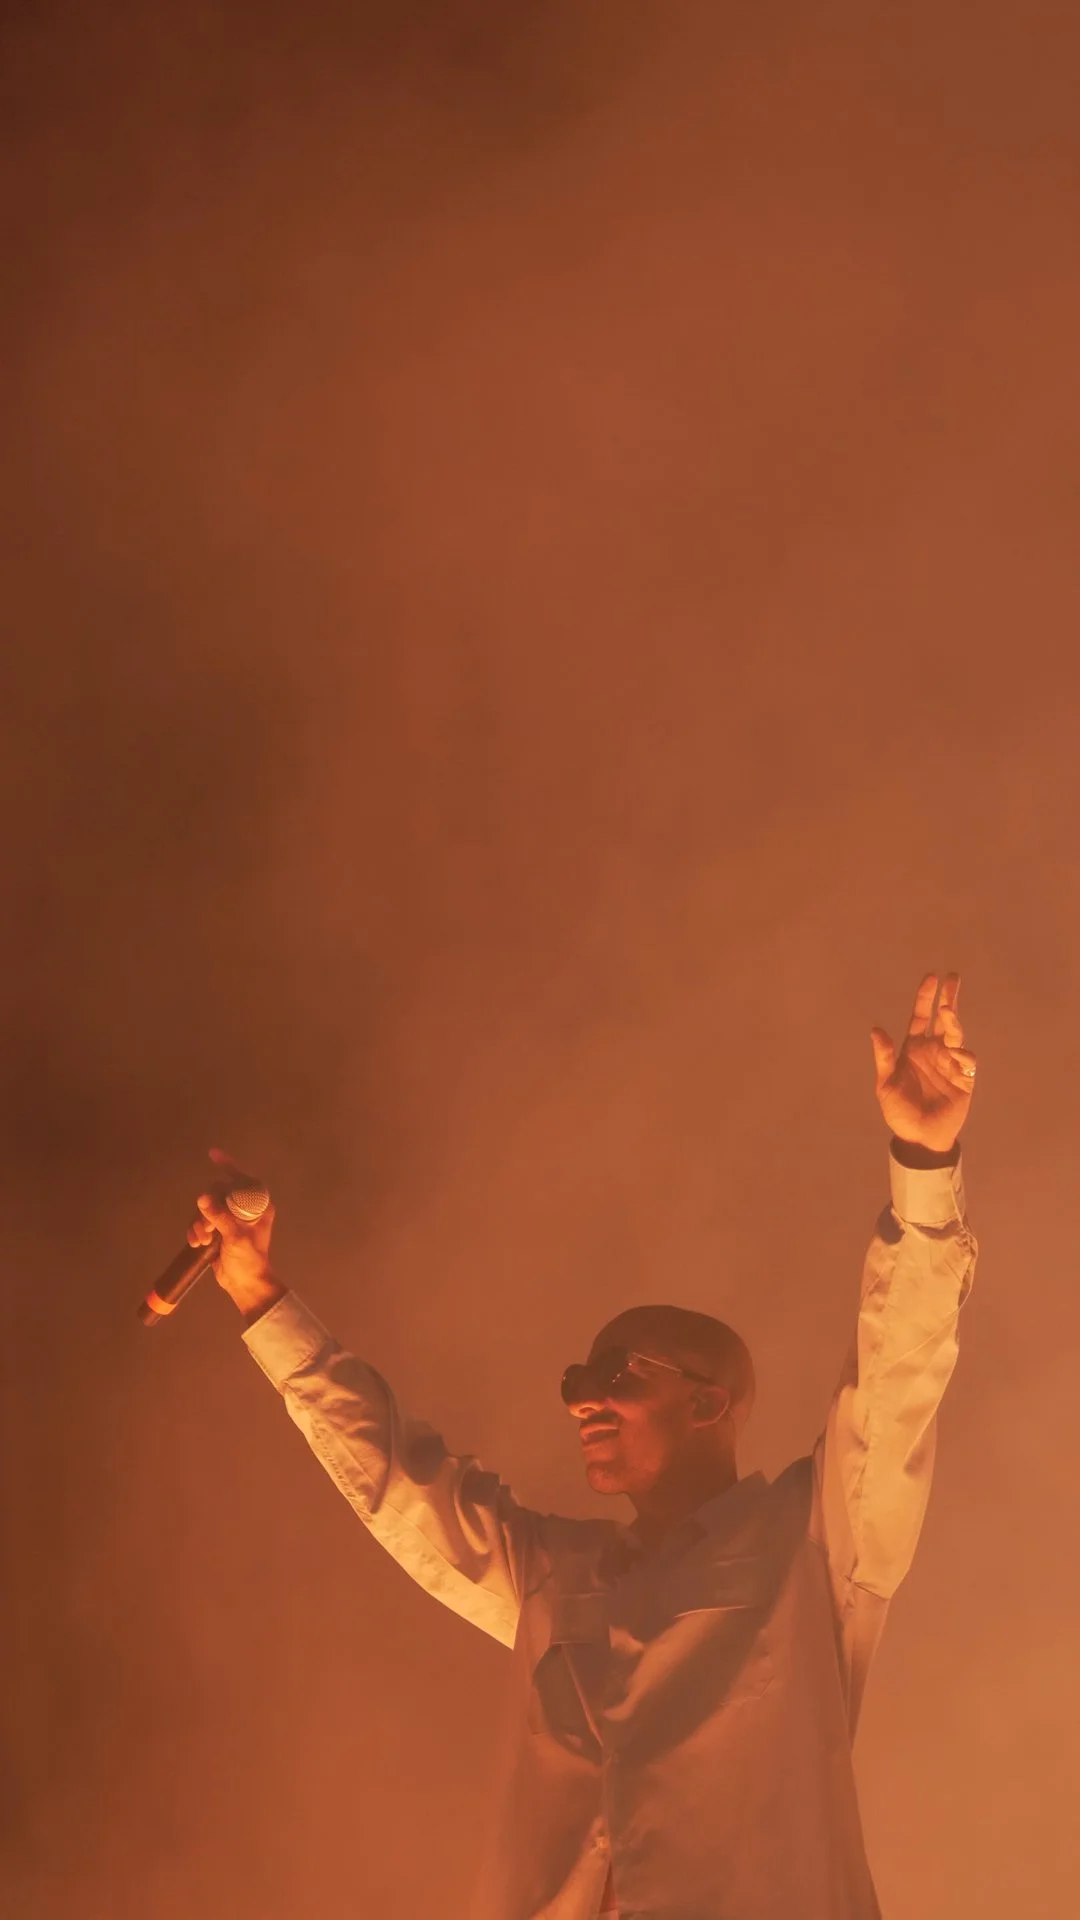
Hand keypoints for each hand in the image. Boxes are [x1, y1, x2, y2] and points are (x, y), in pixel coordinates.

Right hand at [187, 1147, 283, 1319]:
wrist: (244, 1283)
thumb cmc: (249, 1259)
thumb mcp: (235, 1236)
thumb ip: (220, 1216)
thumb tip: (202, 1198)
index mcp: (258, 1206)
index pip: (243, 1179)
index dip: (229, 1165)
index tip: (212, 1154)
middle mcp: (244, 1208)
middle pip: (218, 1193)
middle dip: (207, 1209)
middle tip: (207, 1229)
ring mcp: (230, 1218)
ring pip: (206, 1207)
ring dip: (200, 1222)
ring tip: (202, 1240)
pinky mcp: (218, 1229)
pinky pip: (201, 1220)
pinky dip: (196, 1230)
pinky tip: (196, 1243)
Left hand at [870, 972, 976, 1153]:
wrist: (919, 1137)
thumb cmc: (899, 1111)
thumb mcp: (886, 1085)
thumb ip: (884, 1058)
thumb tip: (876, 1029)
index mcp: (913, 1048)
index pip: (920, 1017)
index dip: (925, 998)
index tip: (931, 977)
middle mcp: (933, 1050)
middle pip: (943, 1019)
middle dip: (948, 998)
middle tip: (953, 977)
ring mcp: (950, 1063)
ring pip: (956, 1034)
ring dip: (953, 1022)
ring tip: (947, 1012)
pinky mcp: (965, 1079)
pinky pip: (967, 1060)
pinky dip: (964, 1054)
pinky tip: (957, 1052)